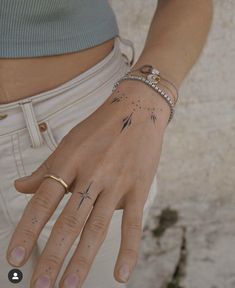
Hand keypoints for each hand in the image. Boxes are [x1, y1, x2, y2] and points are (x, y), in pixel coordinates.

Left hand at [6, 80, 168, 286]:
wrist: (137, 110)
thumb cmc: (101, 127)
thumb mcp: (68, 142)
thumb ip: (45, 168)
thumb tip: (21, 187)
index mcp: (70, 161)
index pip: (43, 201)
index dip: (27, 231)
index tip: (15, 257)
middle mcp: (92, 174)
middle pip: (68, 221)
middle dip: (52, 256)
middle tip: (40, 284)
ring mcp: (116, 182)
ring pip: (97, 226)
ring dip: (82, 259)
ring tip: (69, 285)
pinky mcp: (139, 187)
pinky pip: (133, 222)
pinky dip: (128, 249)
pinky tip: (121, 273)